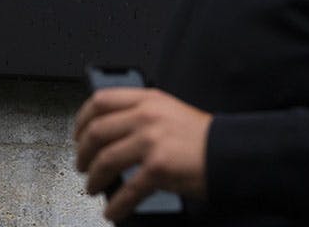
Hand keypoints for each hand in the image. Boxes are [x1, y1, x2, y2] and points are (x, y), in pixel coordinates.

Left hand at [73, 87, 211, 221]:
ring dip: (94, 179)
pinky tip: (113, 210)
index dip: (82, 119)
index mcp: (148, 99)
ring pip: (105, 160)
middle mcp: (146, 116)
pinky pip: (126, 189)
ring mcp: (151, 141)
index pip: (101, 101)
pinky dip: (115, 204)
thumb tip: (111, 133)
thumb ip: (142, 115)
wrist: (230, 153)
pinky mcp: (157, 168)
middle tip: (82, 165)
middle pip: (96, 132)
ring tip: (94, 187)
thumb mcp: (170, 112)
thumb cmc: (203, 137)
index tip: (78, 133)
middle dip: (83, 153)